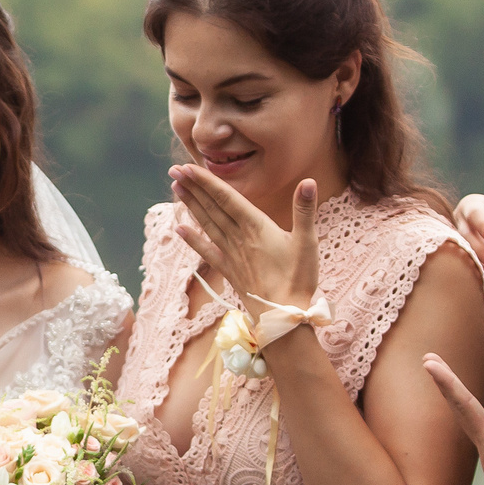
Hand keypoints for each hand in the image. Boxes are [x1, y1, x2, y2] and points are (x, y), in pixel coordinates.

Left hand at [170, 168, 317, 310]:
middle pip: (212, 208)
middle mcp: (238, 237)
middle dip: (193, 187)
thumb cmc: (298, 279)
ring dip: (191, 206)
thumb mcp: (307, 242)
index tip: (187, 167)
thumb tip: (308, 181)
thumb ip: (304, 210)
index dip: (206, 181)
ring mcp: (231, 254)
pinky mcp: (229, 270)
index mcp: (256, 226)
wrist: (282, 317)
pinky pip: (206, 251)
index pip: (226, 197)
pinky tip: (179, 230)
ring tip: (176, 189)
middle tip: (174, 170)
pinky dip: (192, 240)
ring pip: (207, 224)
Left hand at [422, 353, 483, 484]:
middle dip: (446, 381)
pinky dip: (469, 409)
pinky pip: (477, 424)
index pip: (465, 406)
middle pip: (460, 406)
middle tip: (429, 358)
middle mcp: (483, 442)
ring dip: (454, 393)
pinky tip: (468, 406)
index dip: (449, 383)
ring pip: (466, 414)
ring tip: (441, 373)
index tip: (430, 362)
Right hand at [450, 195, 483, 285]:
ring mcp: (454, 240)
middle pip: (468, 238)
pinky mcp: (455, 255)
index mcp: (472, 207)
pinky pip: (463, 266)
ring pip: (463, 254)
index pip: (476, 215)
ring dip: (479, 268)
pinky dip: (476, 275)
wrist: (482, 224)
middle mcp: (459, 223)